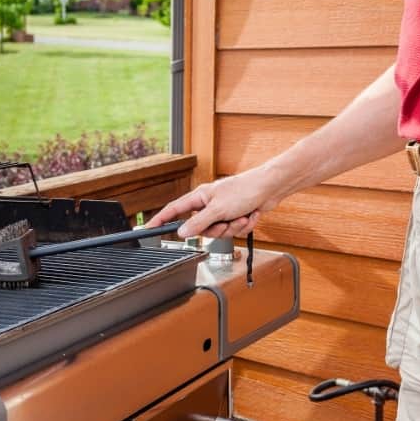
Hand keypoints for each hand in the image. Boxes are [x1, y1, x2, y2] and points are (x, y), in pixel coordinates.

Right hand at [145, 170, 283, 238]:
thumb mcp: (217, 210)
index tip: (149, 229)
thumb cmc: (245, 190)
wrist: (270, 188)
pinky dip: (243, 226)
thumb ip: (198, 223)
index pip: (174, 210)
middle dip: (217, 230)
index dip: (160, 220)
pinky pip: (233, 231)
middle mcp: (209, 205)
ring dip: (233, 228)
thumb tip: (181, 232)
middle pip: (201, 229)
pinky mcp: (235, 217)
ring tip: (241, 216)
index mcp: (199, 197)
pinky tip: (250, 215)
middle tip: (225, 222)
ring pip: (219, 233)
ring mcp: (222, 212)